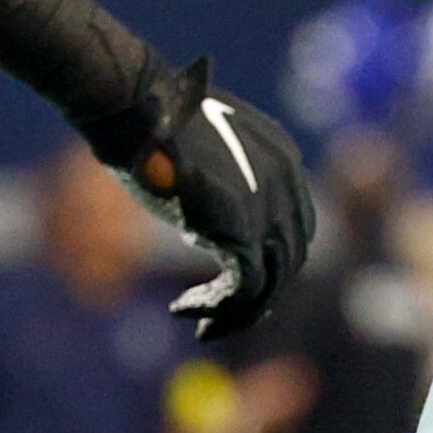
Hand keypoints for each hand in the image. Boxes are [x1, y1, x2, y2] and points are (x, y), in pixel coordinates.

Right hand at [76, 52, 316, 339]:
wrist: (138, 108)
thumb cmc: (153, 122)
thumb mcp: (203, 150)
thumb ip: (222, 182)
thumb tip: (210, 221)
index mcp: (282, 157)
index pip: (294, 225)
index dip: (270, 263)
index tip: (237, 288)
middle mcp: (286, 180)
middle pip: (289, 258)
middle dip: (257, 294)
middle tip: (220, 316)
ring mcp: (268, 205)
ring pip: (269, 282)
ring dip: (235, 312)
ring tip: (200, 324)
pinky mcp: (241, 229)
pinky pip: (242, 289)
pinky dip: (215, 308)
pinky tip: (184, 309)